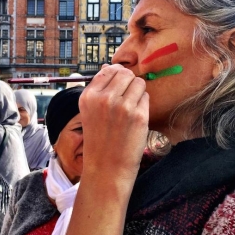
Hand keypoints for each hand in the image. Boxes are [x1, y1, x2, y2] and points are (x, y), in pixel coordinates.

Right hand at [80, 64, 148, 198]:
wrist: (107, 168)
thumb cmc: (99, 140)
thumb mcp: (89, 112)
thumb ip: (98, 88)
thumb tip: (109, 65)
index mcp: (88, 97)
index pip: (108, 70)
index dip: (117, 76)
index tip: (118, 87)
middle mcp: (104, 99)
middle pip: (126, 74)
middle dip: (128, 83)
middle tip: (126, 100)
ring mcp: (122, 106)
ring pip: (139, 83)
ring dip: (137, 93)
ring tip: (129, 110)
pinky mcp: (139, 115)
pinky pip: (146, 97)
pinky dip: (143, 105)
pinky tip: (135, 119)